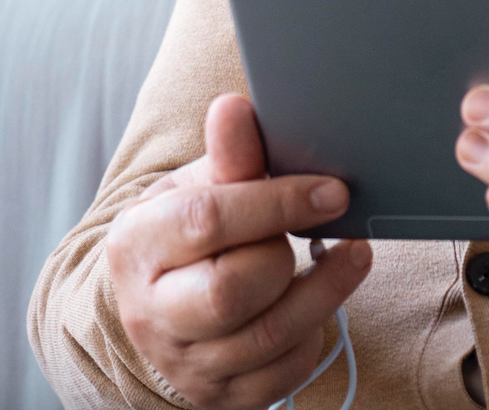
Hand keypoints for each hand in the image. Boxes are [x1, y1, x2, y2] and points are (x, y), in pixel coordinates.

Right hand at [105, 94, 371, 408]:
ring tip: (351, 254)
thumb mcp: (196, 187)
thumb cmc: (185, 235)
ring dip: (325, 291)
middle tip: (313, 229)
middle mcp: (152, 312)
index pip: (207, 221)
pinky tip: (319, 297)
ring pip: (270, 336)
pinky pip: (288, 369)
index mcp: (137, 245)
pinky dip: (315, 330)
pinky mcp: (226, 397)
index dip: (278, 202)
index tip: (331, 190)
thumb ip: (227, 155)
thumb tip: (235, 108)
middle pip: (232, 290)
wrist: (157, 307)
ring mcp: (188, 364)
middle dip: (284, 255)